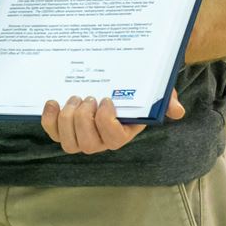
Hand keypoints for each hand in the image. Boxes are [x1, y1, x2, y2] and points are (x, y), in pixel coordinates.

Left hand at [40, 89, 185, 155]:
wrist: (117, 81)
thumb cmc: (135, 89)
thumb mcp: (154, 90)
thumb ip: (166, 99)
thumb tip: (177, 111)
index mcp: (123, 133)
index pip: (113, 139)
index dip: (105, 121)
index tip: (106, 99)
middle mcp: (101, 141)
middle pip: (87, 145)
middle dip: (83, 120)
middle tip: (87, 97)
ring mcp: (81, 138)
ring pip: (69, 143)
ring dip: (67, 119)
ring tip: (74, 98)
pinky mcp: (63, 129)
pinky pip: (52, 133)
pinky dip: (48, 120)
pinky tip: (53, 102)